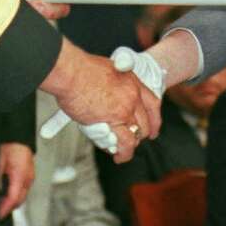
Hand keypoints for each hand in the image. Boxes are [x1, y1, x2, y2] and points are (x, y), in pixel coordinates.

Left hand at [0, 142, 34, 218]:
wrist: (16, 133)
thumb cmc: (8, 143)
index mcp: (21, 175)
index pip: (13, 199)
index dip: (4, 210)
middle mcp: (28, 177)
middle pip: (19, 200)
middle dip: (7, 207)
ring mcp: (30, 175)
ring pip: (21, 195)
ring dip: (11, 199)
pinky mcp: (29, 173)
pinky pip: (22, 187)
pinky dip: (14, 192)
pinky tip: (5, 190)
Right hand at [39, 41, 161, 163]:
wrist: (71, 72)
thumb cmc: (80, 69)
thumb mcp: (107, 69)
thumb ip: (114, 84)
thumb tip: (110, 94)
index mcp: (132, 81)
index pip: (152, 104)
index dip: (154, 120)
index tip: (153, 130)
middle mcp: (132, 96)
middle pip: (145, 123)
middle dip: (139, 136)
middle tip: (130, 143)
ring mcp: (125, 109)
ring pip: (136, 135)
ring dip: (129, 147)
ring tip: (122, 155)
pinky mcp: (113, 120)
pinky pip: (125, 142)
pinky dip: (123, 152)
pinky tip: (117, 156)